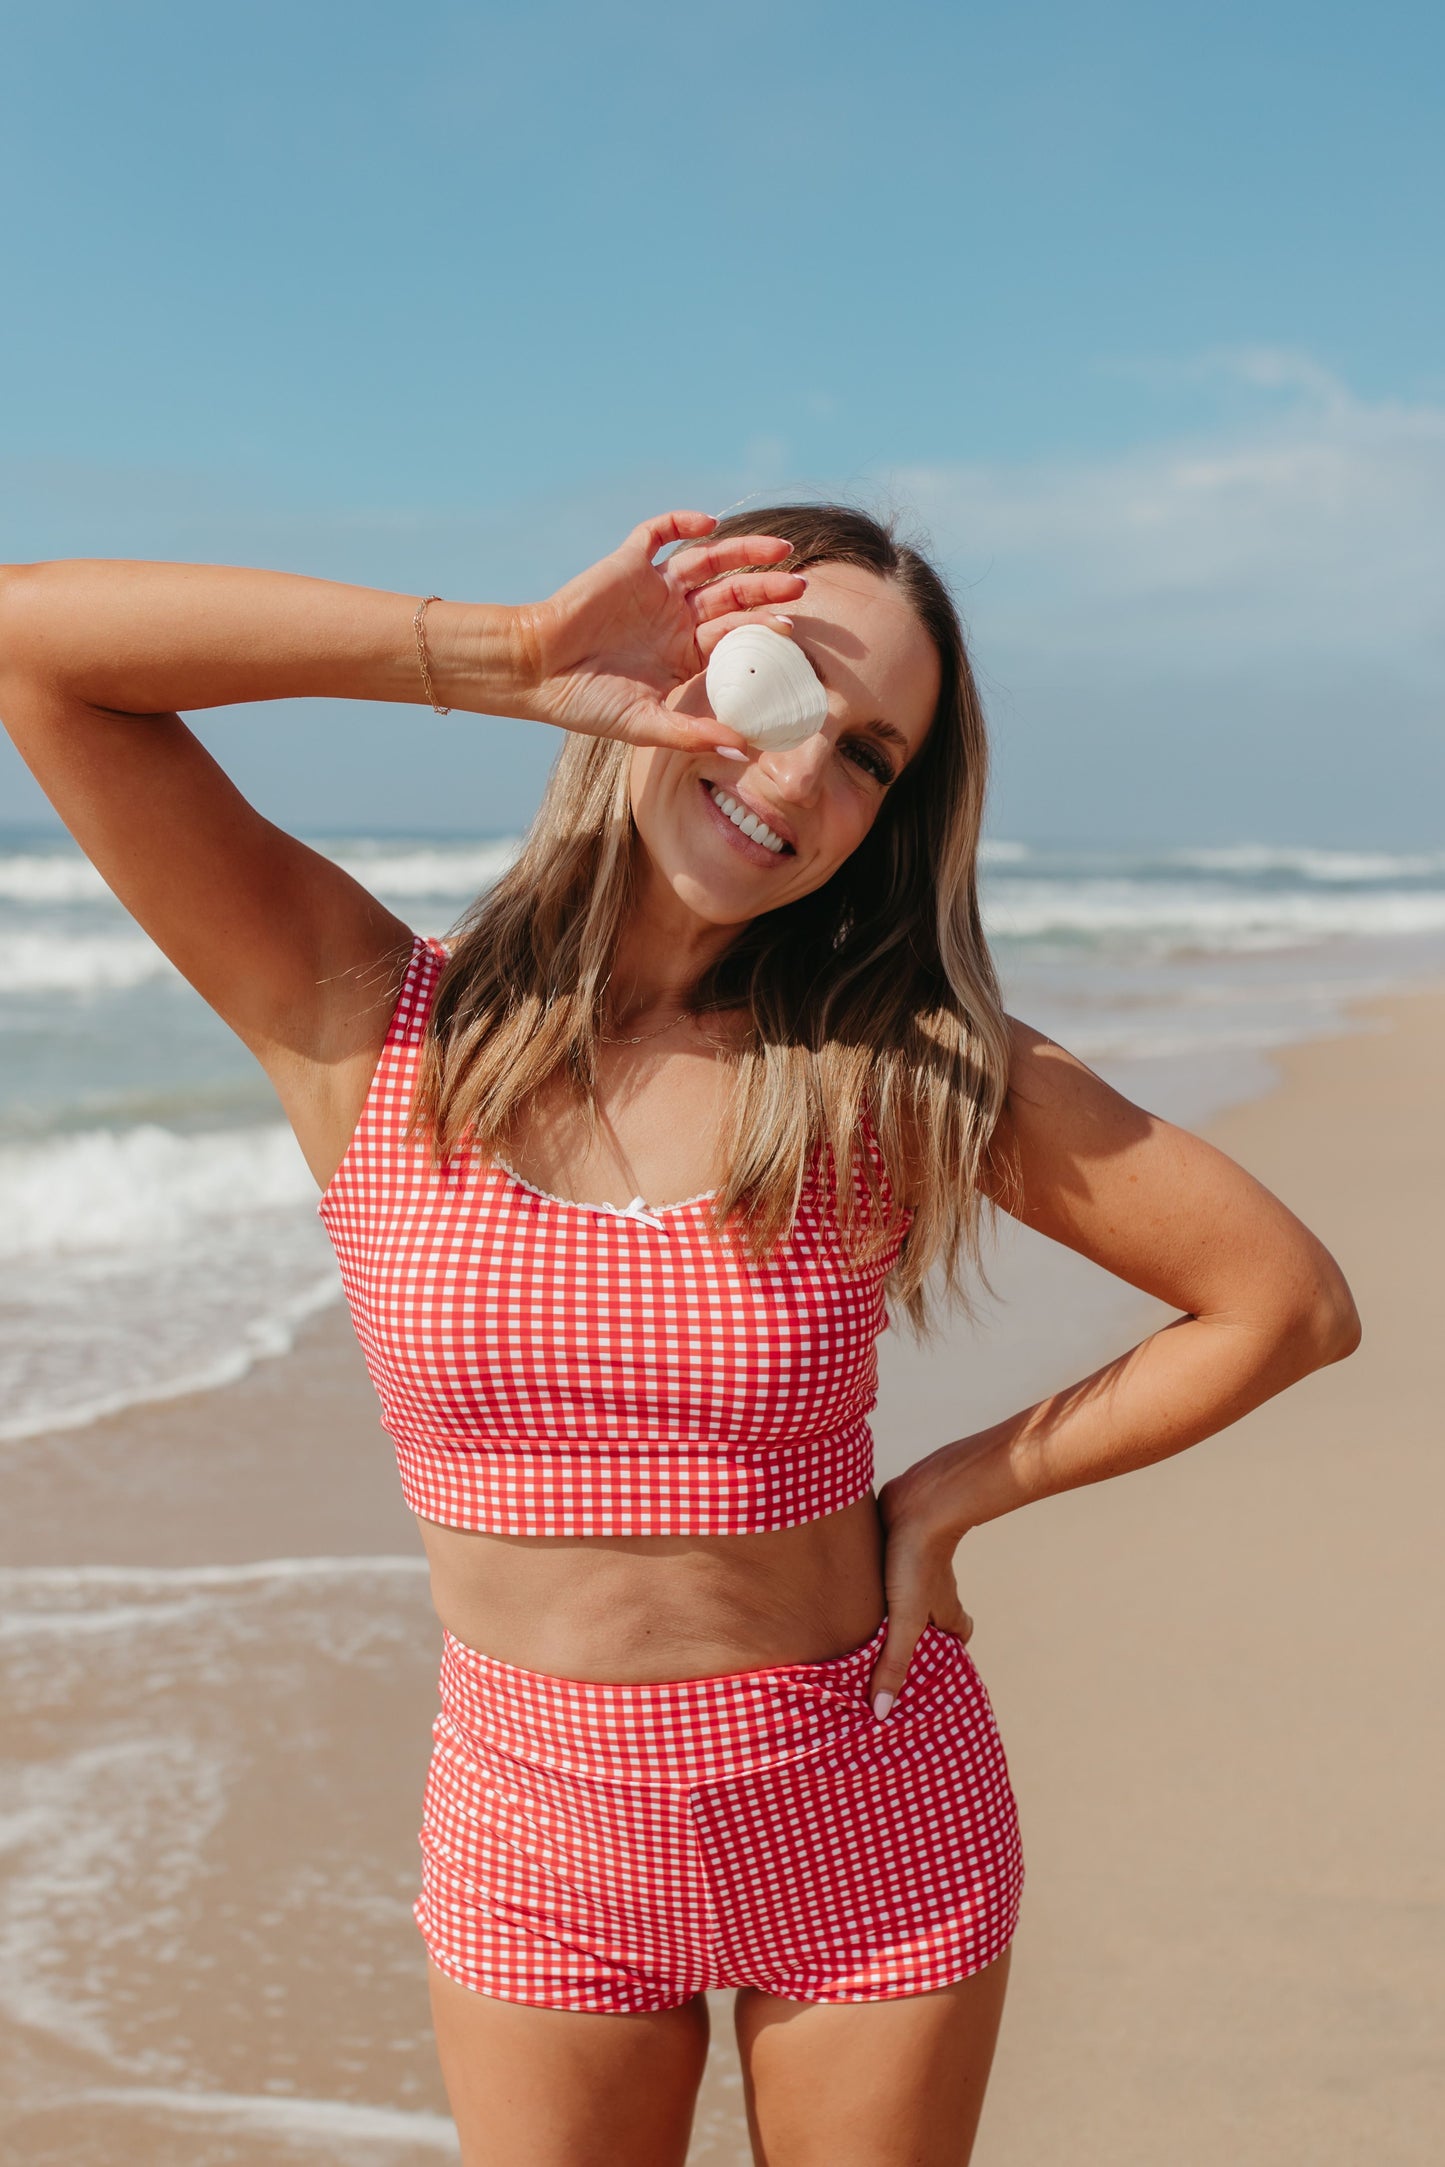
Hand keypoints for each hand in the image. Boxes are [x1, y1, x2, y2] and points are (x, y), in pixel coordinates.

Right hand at [514, 509, 806, 752]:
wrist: (535, 672)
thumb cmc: (586, 704)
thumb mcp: (645, 725)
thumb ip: (695, 734)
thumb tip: (747, 751)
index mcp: (684, 654)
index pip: (733, 636)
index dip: (760, 631)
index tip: (789, 630)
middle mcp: (675, 617)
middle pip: (732, 594)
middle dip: (766, 589)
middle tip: (799, 584)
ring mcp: (653, 588)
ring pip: (708, 560)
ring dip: (743, 551)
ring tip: (779, 548)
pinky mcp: (627, 564)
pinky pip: (658, 533)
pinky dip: (681, 523)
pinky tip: (709, 524)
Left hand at [865, 1468, 974, 1721]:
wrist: (918, 1501)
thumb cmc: (917, 1561)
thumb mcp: (905, 1621)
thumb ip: (893, 1663)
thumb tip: (882, 1712)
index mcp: (946, 1610)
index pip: (958, 1637)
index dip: (950, 1653)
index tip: (933, 1671)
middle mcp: (935, 1589)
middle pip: (933, 1616)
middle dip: (918, 1633)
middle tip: (894, 1652)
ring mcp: (915, 1566)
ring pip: (909, 1592)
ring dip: (893, 1606)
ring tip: (867, 1625)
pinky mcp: (895, 1545)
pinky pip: (889, 1568)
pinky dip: (877, 1579)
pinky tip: (855, 1586)